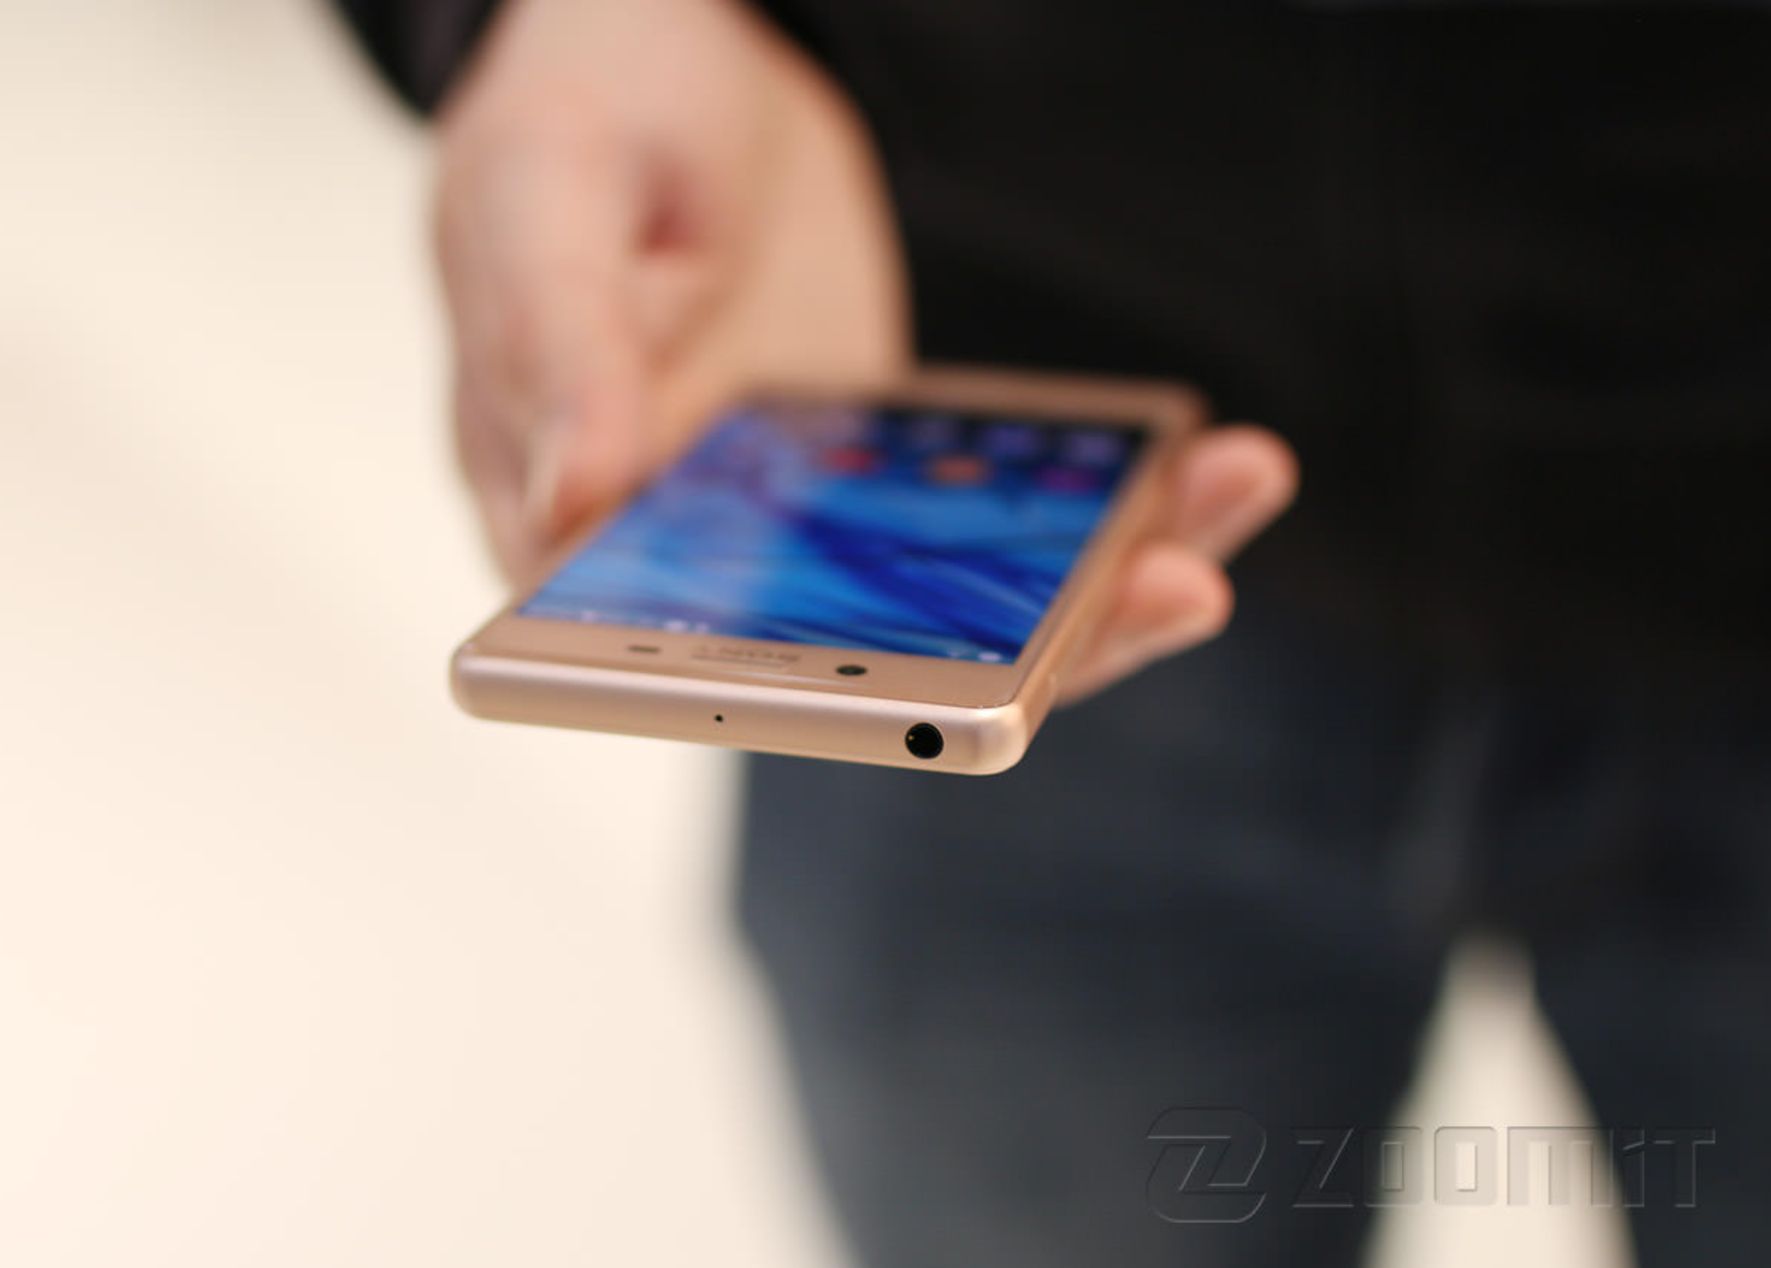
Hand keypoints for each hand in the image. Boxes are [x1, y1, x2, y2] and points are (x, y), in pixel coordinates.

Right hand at [432, 0, 1296, 703]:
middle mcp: (691, 553)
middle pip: (862, 662)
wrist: (682, 58)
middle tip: (1169, 591)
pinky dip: (1103, 507)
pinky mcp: (890, 477)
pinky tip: (1206, 461)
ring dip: (1102, 580)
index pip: (683, 668)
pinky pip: (997, 527)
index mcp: (564, 522)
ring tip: (1230, 495)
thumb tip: (574, 501)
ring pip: (952, 606)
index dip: (822, 701)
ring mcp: (805, 522)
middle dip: (1028, 651)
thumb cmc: (581, 111)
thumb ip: (557, 337)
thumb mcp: (540, 186)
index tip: (957, 688)